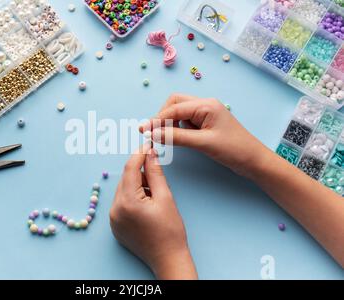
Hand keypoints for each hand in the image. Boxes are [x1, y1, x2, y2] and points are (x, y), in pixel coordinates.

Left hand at [110, 143, 197, 279]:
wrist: (168, 259)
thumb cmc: (170, 231)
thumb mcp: (165, 198)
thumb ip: (156, 173)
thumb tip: (150, 153)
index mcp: (127, 202)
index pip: (130, 169)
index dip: (139, 154)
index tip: (147, 144)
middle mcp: (115, 210)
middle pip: (125, 179)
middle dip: (139, 171)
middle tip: (156, 171)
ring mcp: (113, 219)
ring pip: (123, 190)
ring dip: (136, 185)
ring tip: (154, 193)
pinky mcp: (115, 226)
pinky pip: (121, 203)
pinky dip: (132, 197)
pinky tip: (147, 203)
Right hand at [141, 94, 270, 177]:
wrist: (254, 160)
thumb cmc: (234, 149)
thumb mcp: (203, 143)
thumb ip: (176, 137)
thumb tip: (152, 133)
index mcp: (206, 105)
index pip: (173, 109)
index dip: (156, 120)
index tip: (143, 131)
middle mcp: (204, 105)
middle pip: (174, 103)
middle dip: (162, 117)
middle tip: (155, 134)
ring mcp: (205, 113)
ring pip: (179, 112)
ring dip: (170, 123)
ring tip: (169, 138)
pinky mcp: (206, 123)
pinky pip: (186, 121)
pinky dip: (178, 128)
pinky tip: (180, 138)